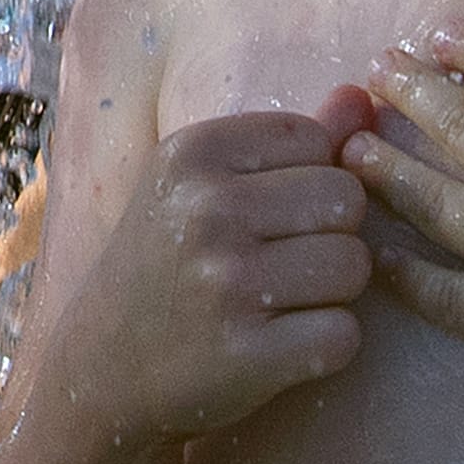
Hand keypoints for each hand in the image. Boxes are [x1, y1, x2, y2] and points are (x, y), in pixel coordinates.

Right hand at [57, 90, 374, 443]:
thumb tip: (363, 94)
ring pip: (355, 266)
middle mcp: (207, 209)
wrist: (100, 369)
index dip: (308, 181)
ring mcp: (226, 284)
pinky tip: (279, 347)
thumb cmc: (166, 262)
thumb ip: (286, 140)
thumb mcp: (203, 184)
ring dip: (332, 292)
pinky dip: (326, 346)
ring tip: (278, 303)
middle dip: (329, 234)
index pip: (319, 141)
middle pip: (347, 200)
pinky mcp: (247, 357)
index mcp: (194, 152)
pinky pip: (344, 335)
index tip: (261, 216)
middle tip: (277, 264)